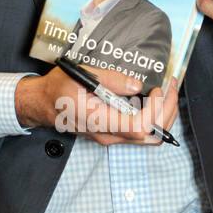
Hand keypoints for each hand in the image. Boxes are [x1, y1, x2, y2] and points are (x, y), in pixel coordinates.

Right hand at [15, 66, 178, 146]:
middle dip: (168, 111)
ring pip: (150, 137)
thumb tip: (136, 86)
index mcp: (99, 121)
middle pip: (152, 136)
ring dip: (163, 114)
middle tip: (170, 86)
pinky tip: (153, 98)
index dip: (155, 110)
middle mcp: (108, 134)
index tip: (156, 89)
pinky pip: (142, 132)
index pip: (140, 128)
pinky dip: (154, 116)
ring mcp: (112, 136)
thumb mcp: (80, 75)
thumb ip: (110, 80)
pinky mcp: (114, 133)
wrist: (42, 104)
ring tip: (166, 90)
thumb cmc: (58, 89)